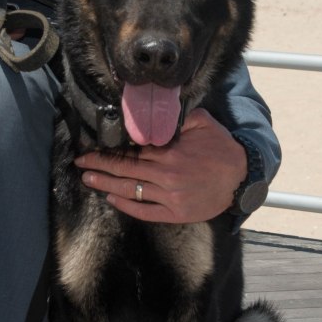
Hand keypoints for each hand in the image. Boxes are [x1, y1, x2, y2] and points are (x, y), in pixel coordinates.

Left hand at [74, 108, 246, 223]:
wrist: (242, 177)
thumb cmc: (220, 148)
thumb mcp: (201, 123)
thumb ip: (178, 116)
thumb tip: (158, 108)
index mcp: (169, 152)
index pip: (131, 150)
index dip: (109, 150)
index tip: (91, 147)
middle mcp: (166, 175)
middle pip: (125, 170)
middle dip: (99, 166)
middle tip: (79, 163)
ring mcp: (170, 197)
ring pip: (130, 190)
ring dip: (106, 185)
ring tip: (87, 179)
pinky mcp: (176, 213)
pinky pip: (145, 211)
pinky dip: (127, 205)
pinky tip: (112, 198)